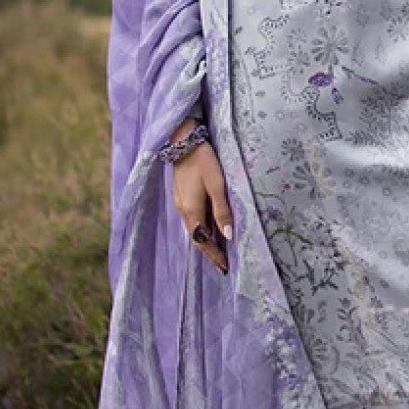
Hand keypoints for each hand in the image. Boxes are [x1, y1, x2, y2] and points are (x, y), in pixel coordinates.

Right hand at [170, 117, 232, 274]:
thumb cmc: (203, 161)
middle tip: (223, 264)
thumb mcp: (217, 185)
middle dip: (210, 252)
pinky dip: (202, 229)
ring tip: (220, 251)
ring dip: (206, 241)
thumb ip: (222, 211)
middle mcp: (183, 211)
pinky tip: (211, 230)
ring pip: (194, 229)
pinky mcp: (182, 196)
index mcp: (191, 210)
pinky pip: (193, 220)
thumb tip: (228, 237)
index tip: (225, 267)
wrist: (184, 141)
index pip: (202, 241)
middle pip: (196, 238)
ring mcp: (180, 203)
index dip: (213, 255)